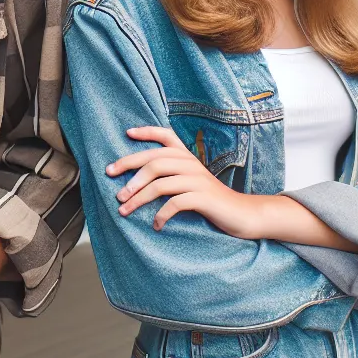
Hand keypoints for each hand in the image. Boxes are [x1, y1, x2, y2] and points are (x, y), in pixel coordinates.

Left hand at [107, 126, 263, 238]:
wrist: (243, 214)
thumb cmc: (210, 199)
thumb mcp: (191, 179)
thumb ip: (171, 172)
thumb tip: (137, 176)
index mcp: (186, 156)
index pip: (165, 135)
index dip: (146, 131)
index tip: (127, 133)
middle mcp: (191, 163)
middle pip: (153, 161)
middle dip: (129, 172)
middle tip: (114, 188)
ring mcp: (197, 180)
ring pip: (160, 183)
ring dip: (138, 197)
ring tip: (123, 209)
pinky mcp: (203, 198)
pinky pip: (175, 203)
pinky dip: (161, 215)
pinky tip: (155, 225)